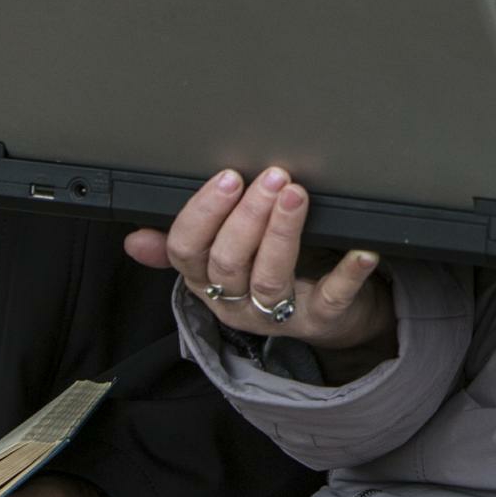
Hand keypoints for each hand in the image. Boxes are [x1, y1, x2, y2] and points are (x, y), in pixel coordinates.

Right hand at [123, 166, 396, 359]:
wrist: (328, 317)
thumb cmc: (270, 271)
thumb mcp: (221, 261)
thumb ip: (185, 244)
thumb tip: (134, 239)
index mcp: (207, 281)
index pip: (187, 252)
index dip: (202, 215)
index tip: (226, 178)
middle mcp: (235, 302)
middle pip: (228, 262)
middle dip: (246, 216)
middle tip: (271, 177)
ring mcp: (278, 315)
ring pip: (269, 278)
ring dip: (281, 233)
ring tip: (296, 196)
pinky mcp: (321, 320)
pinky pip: (332, 299)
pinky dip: (347, 273)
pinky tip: (361, 250)